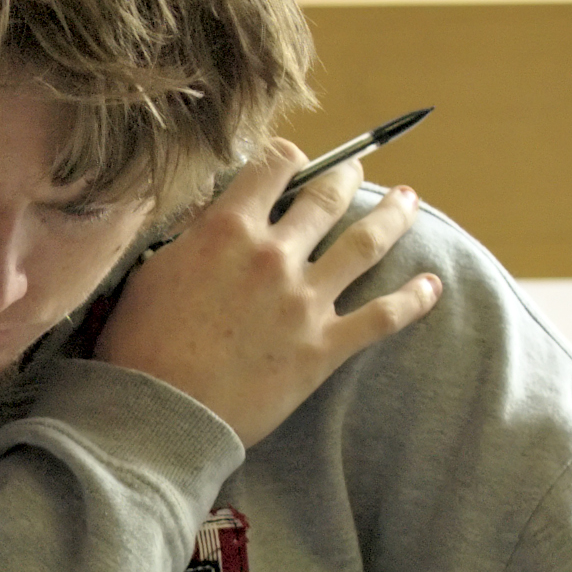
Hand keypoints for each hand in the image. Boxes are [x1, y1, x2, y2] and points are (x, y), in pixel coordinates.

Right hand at [95, 138, 441, 447]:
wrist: (161, 415)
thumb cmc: (140, 347)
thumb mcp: (150, 273)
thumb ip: (190, 239)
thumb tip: (212, 217)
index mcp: (227, 229)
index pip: (272, 165)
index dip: (284, 157)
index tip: (290, 161)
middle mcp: (274, 255)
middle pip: (326, 197)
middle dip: (346, 177)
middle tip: (356, 172)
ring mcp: (306, 300)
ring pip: (367, 243)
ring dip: (393, 216)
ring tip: (409, 200)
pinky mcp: (325, 346)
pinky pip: (384, 316)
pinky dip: (414, 299)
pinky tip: (432, 285)